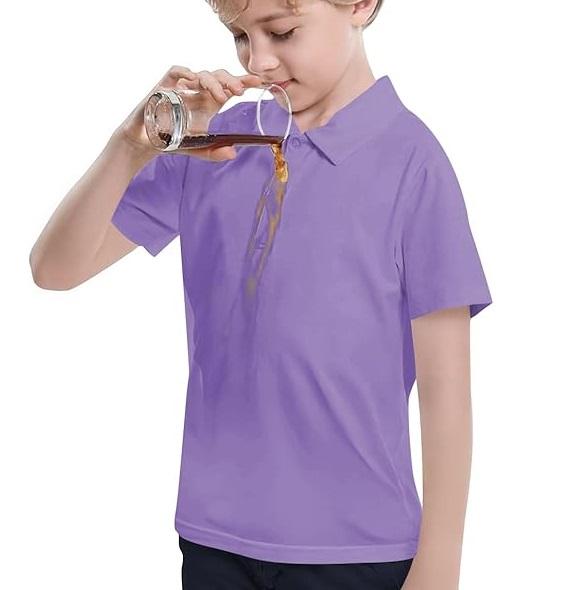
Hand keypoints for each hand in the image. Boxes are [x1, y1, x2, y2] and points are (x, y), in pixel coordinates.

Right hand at [112, 66, 263, 160]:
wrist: (146, 142)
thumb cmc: (173, 141)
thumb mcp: (198, 149)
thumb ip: (214, 152)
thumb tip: (232, 154)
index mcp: (209, 103)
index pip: (230, 88)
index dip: (244, 82)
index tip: (259, 82)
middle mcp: (198, 92)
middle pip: (219, 77)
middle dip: (231, 81)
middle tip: (240, 92)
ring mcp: (182, 87)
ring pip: (202, 75)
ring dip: (214, 83)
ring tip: (221, 97)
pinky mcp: (165, 85)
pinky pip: (176, 72)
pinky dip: (185, 72)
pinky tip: (192, 79)